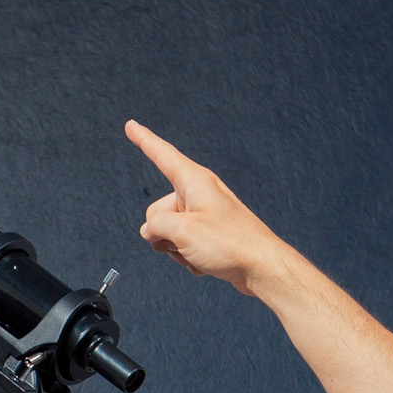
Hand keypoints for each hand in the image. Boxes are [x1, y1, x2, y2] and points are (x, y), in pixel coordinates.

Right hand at [128, 121, 291, 295]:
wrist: (261, 266)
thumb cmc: (230, 243)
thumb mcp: (182, 231)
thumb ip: (156, 225)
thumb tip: (150, 231)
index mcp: (194, 181)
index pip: (162, 155)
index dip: (144, 140)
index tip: (130, 125)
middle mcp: (199, 193)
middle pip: (159, 209)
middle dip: (161, 232)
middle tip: (181, 242)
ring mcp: (205, 214)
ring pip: (169, 231)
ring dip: (175, 248)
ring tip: (197, 253)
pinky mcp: (210, 233)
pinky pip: (184, 244)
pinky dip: (189, 256)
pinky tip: (205, 261)